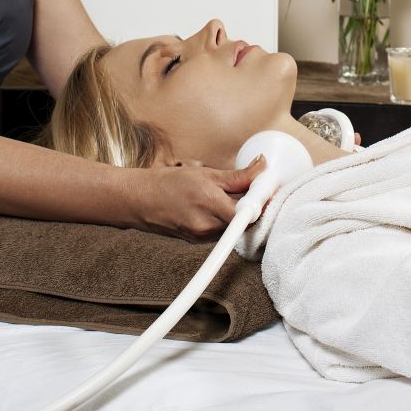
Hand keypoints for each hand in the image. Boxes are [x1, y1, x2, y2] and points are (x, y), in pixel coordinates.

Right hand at [127, 155, 266, 241]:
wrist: (141, 200)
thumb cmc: (169, 184)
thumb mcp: (206, 173)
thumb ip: (238, 176)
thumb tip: (262, 168)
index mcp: (211, 205)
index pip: (249, 214)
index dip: (263, 204)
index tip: (269, 193)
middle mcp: (208, 227)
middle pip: (244, 223)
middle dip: (251, 208)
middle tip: (255, 191)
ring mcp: (203, 238)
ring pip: (233, 228)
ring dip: (237, 214)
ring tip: (230, 197)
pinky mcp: (199, 242)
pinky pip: (221, 232)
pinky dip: (224, 220)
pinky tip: (216, 207)